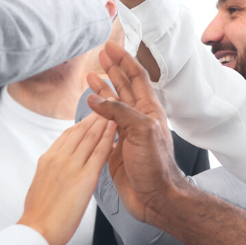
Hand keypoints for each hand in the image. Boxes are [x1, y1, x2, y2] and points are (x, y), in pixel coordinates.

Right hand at [16, 115, 115, 244]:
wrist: (38, 231)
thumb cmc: (39, 214)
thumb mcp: (40, 184)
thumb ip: (50, 171)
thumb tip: (56, 166)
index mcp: (47, 159)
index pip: (68, 134)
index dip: (83, 121)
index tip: (93, 111)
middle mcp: (58, 158)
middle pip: (80, 130)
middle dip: (95, 114)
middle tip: (107, 100)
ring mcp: (71, 167)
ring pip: (90, 137)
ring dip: (103, 120)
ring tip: (114, 107)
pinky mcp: (84, 178)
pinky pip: (99, 152)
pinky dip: (108, 138)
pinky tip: (116, 127)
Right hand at [87, 42, 183, 222]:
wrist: (156, 197)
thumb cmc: (155, 166)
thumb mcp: (142, 132)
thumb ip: (119, 112)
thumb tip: (95, 97)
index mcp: (149, 111)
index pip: (136, 77)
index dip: (124, 60)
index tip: (111, 47)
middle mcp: (139, 119)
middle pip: (124, 87)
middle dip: (113, 69)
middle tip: (101, 54)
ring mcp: (128, 133)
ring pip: (113, 105)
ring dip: (103, 89)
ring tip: (91, 76)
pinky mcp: (117, 148)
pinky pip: (104, 126)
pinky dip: (96, 114)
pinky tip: (89, 108)